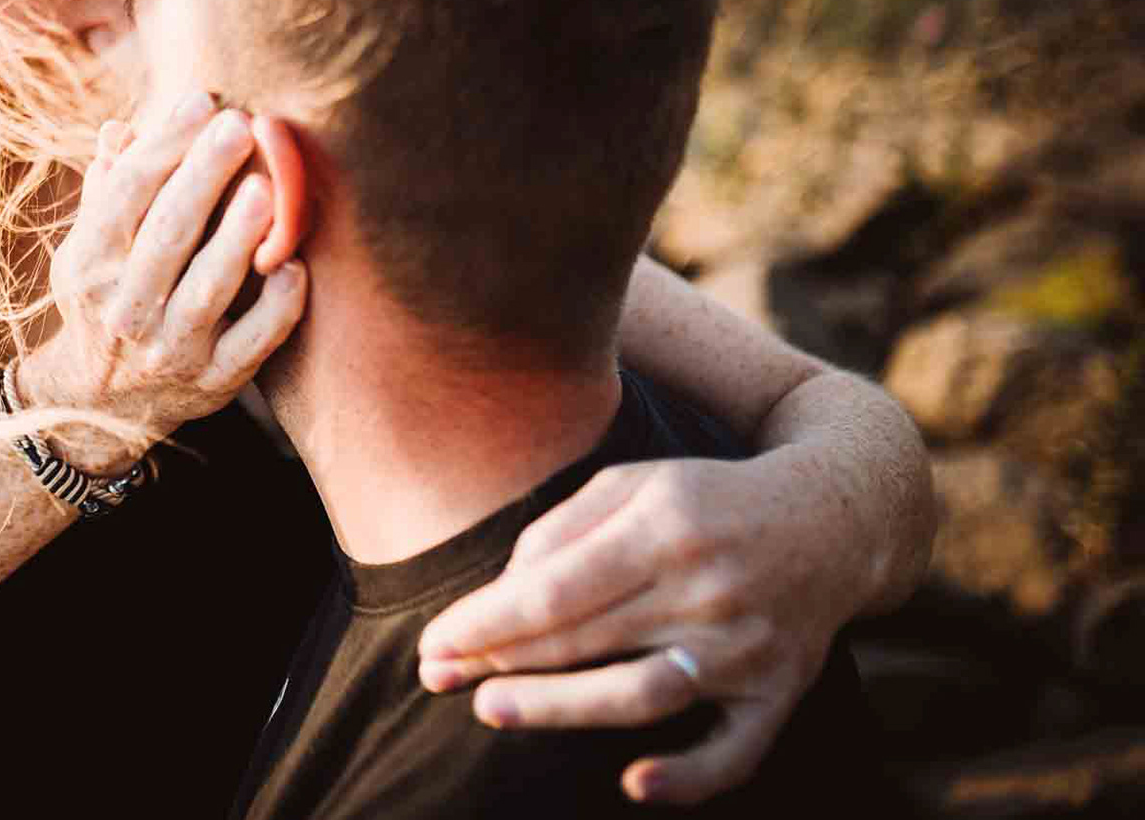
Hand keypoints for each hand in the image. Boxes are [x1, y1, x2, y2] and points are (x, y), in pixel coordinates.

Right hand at [18, 91, 306, 468]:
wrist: (102, 404)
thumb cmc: (106, 298)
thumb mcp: (91, 247)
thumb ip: (108, 190)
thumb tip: (119, 129)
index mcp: (90, 264)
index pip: (124, 195)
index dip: (161, 146)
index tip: (200, 100)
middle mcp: (124, 309)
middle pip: (166, 233)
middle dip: (202, 174)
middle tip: (239, 123)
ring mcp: (169, 350)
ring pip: (207, 289)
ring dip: (238, 236)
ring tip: (268, 185)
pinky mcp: (212, 384)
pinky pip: (250, 345)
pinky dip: (275, 309)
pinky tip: (296, 267)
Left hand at [414, 453, 862, 804]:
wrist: (834, 521)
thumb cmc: (706, 500)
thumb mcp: (634, 485)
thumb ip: (562, 529)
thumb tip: (502, 591)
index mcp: (665, 525)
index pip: (558, 587)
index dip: (488, 620)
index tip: (434, 643)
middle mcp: (707, 587)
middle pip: (588, 638)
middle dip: (501, 663)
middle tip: (436, 679)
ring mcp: (746, 647)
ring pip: (643, 693)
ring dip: (562, 709)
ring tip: (491, 709)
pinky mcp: (778, 694)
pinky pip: (734, 751)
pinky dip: (687, 776)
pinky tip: (632, 783)